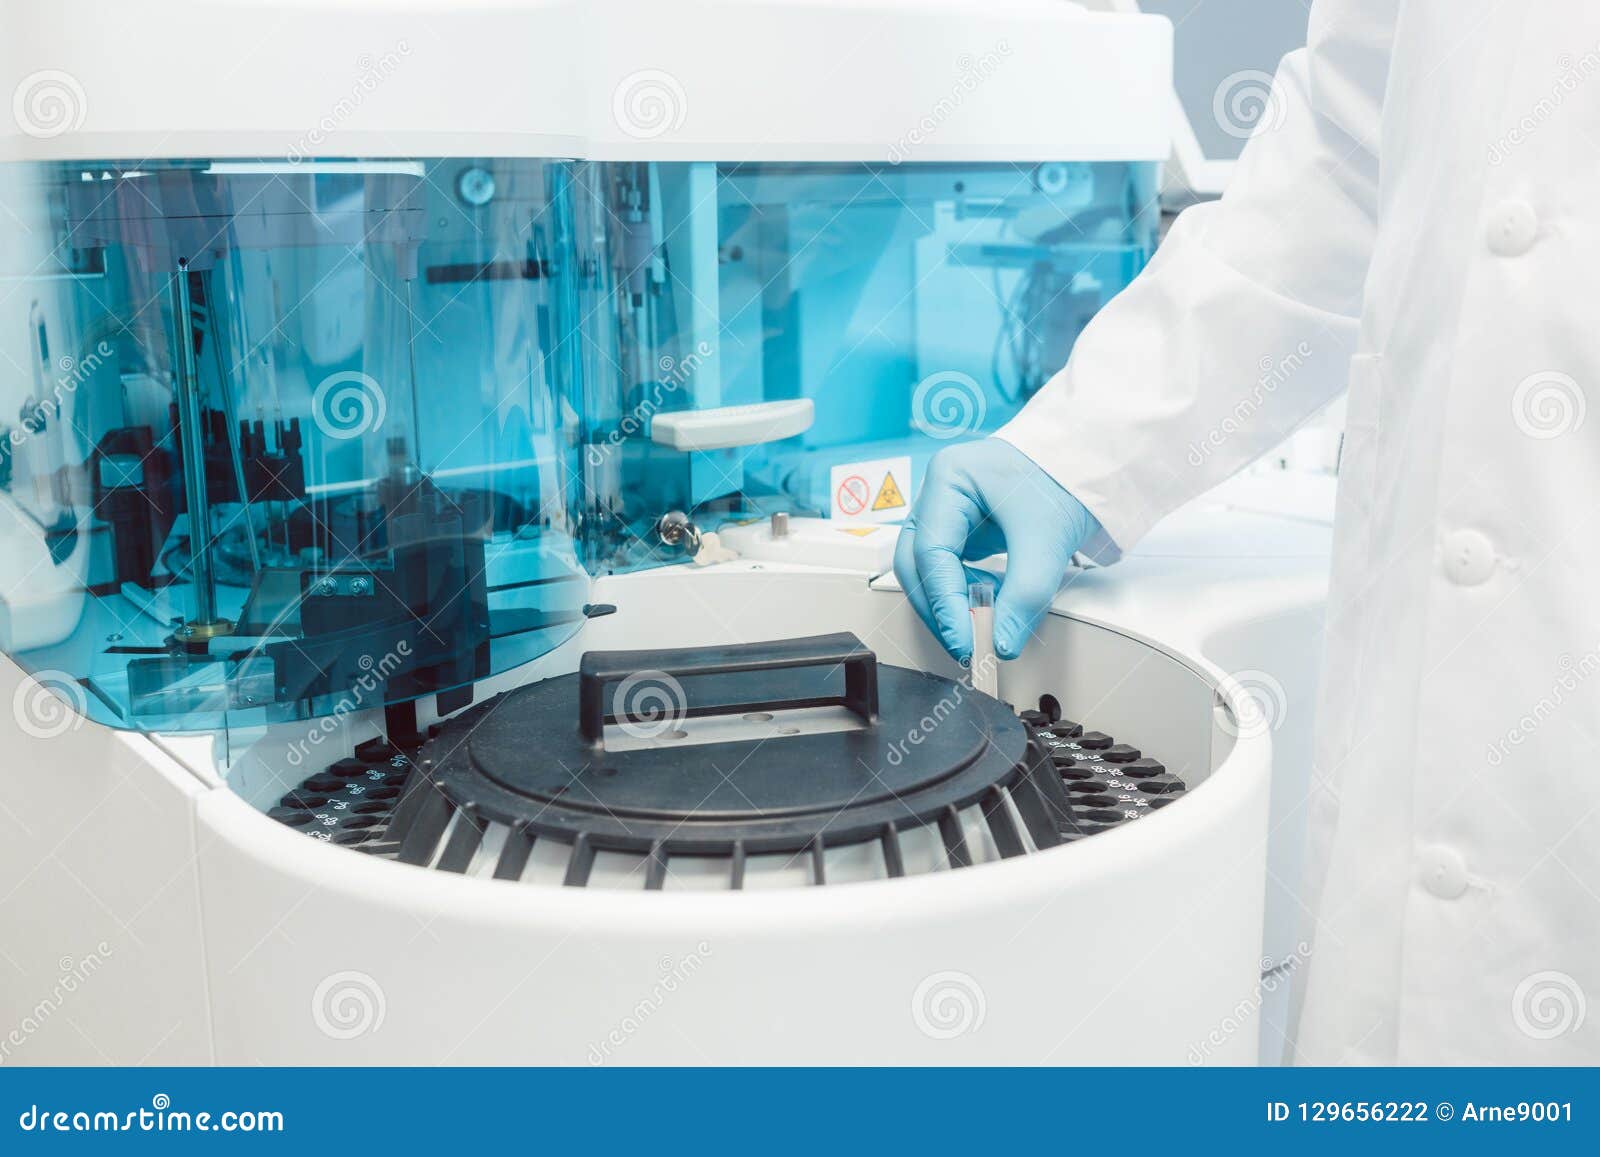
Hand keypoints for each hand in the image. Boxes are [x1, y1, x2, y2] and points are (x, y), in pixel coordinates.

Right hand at [894, 438, 1099, 661]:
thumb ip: (1024, 596)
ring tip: (987, 620)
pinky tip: (991, 600)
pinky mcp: (960, 529)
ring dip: (951, 603)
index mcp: (948, 477)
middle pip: (917, 563)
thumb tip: (1002, 643)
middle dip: (940, 608)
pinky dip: (965, 593)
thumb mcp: (1046, 541)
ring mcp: (945, 510)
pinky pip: (949, 570)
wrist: (1087, 469)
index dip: (944, 602)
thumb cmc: (1063, 481)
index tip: (965, 639)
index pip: (930, 551)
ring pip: (928, 570)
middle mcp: (937, 493)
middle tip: (968, 644)